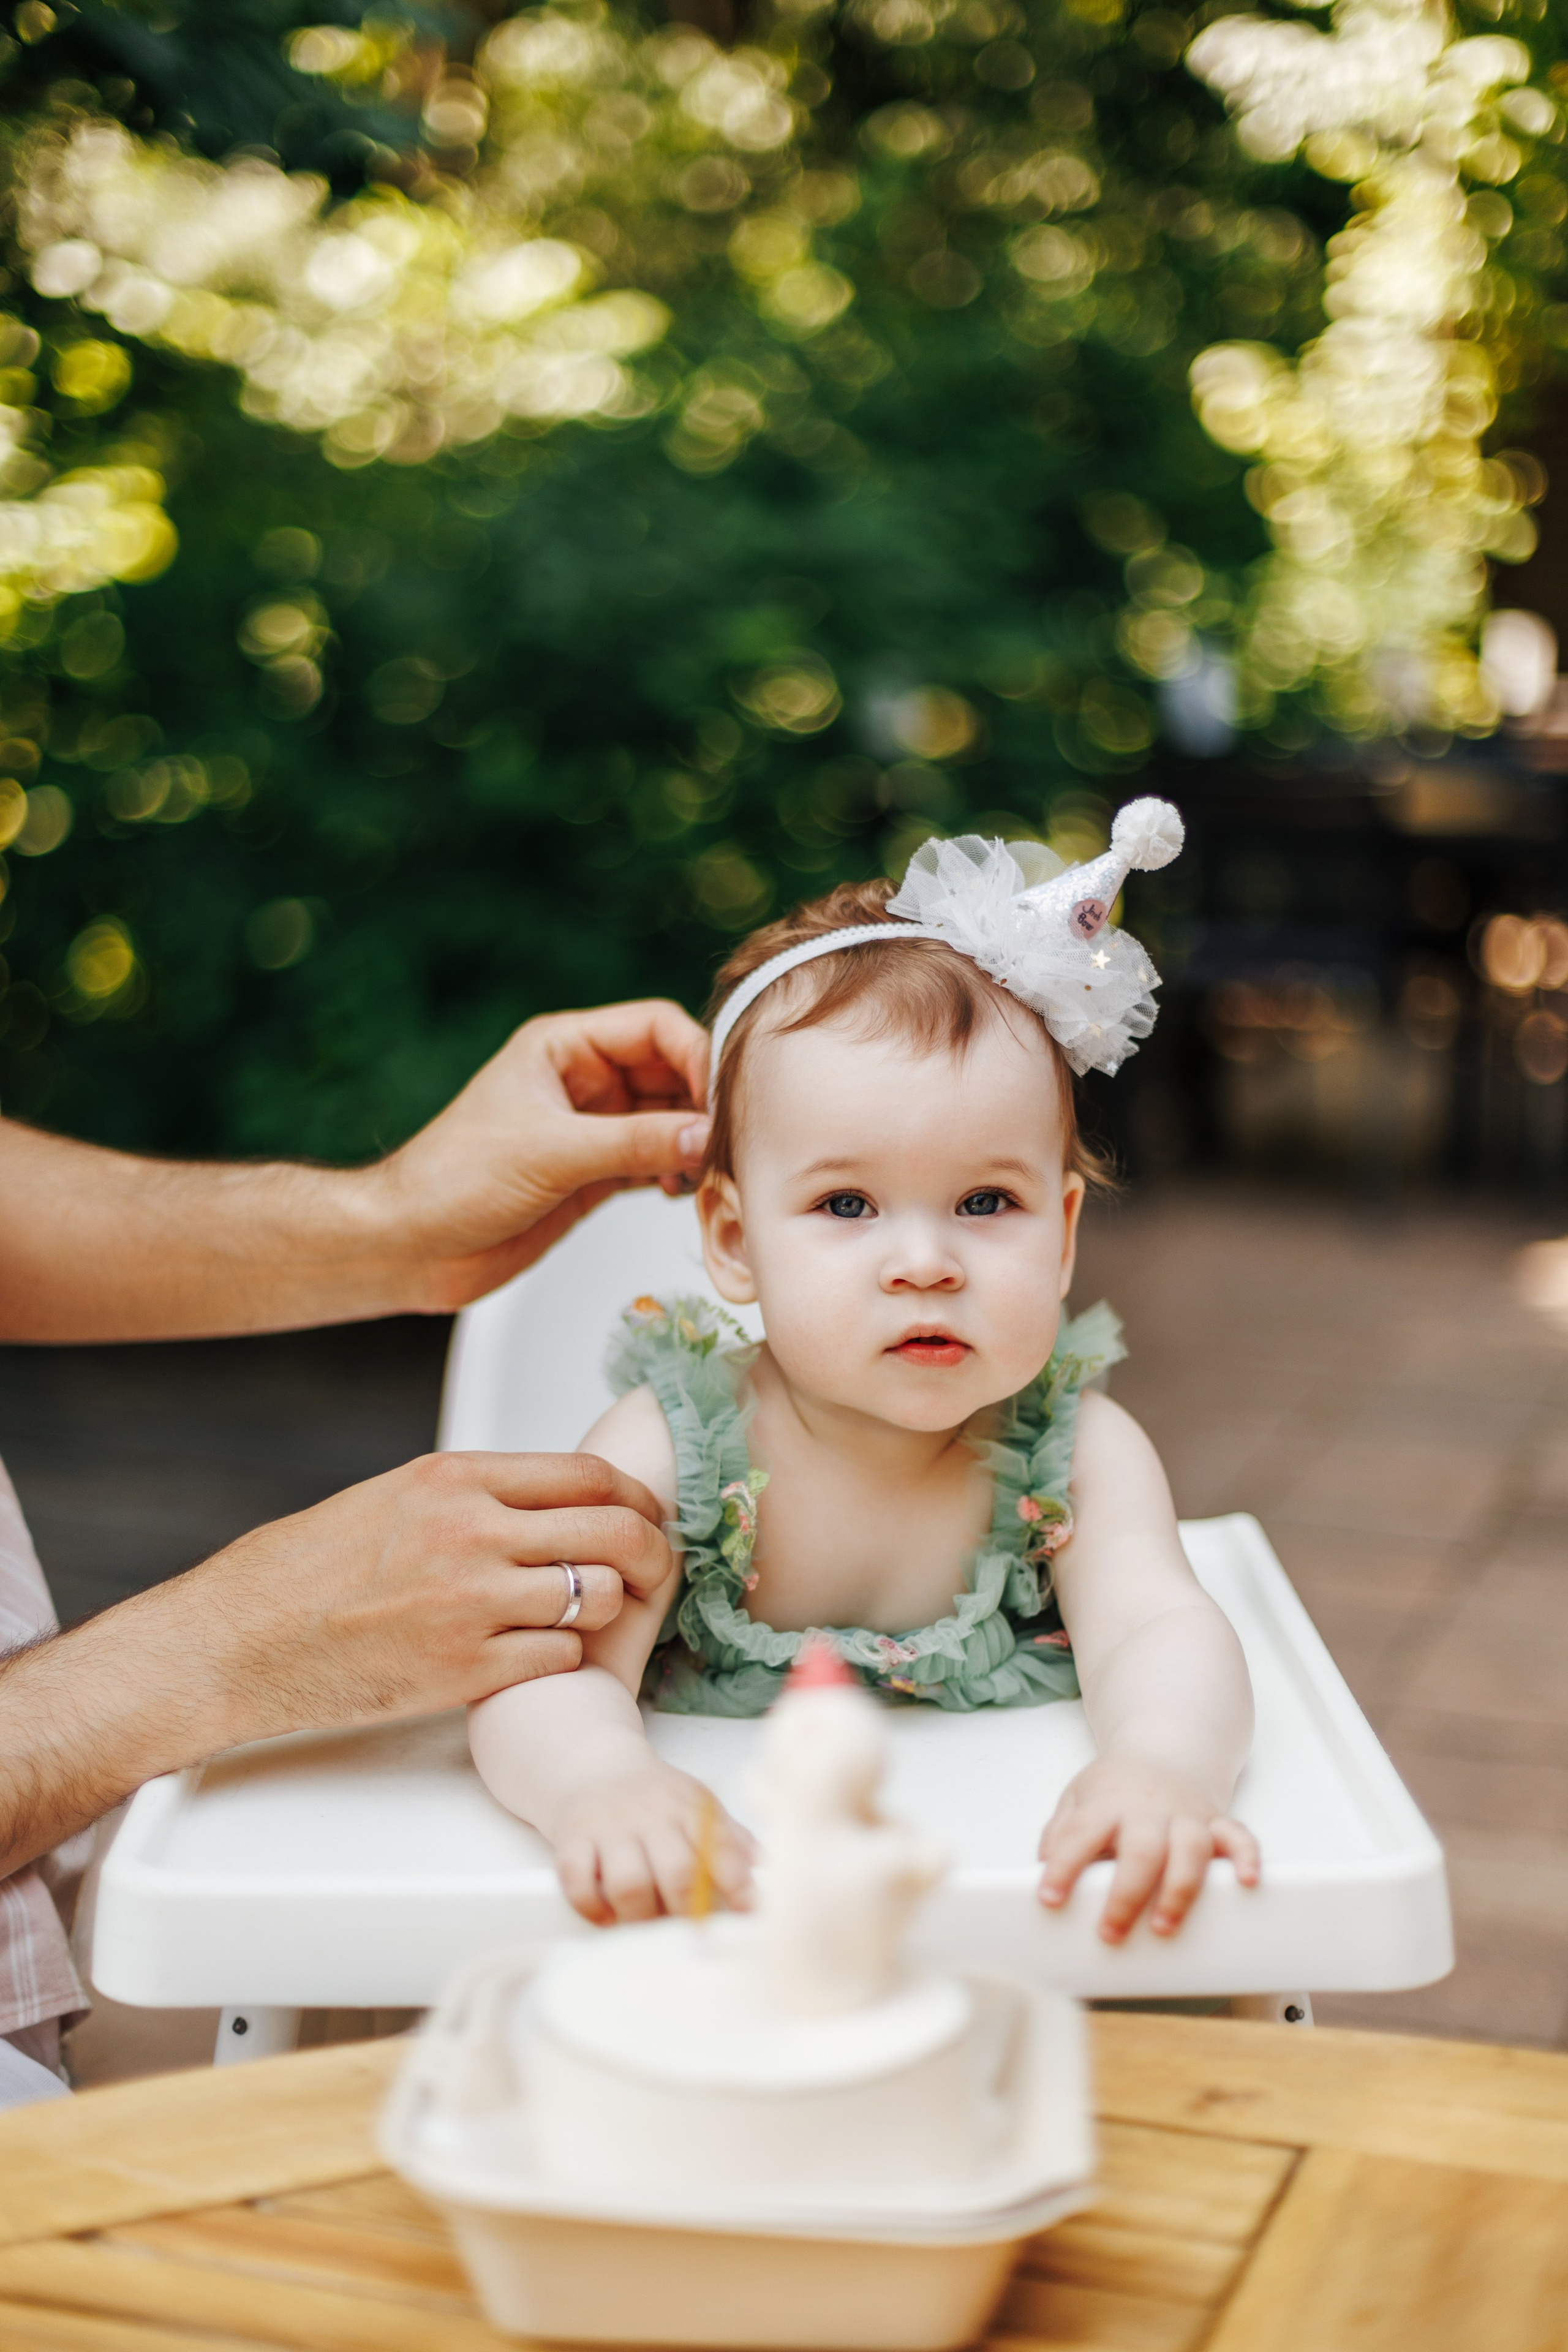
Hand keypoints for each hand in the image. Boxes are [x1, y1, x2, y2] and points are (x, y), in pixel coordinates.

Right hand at [0, 1450, 675, 1878]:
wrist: (242, 1640)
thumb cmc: (308, 1568)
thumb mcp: (395, 1496)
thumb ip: (475, 1492)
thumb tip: (552, 1495)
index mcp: (455, 1479)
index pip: (588, 1475)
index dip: (634, 1497)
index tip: (646, 1512)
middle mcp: (470, 1533)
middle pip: (612, 1532)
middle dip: (650, 1551)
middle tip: (653, 1568)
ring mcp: (471, 1605)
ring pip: (597, 1599)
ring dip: (606, 1610)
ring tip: (591, 1616)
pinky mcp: (465, 1671)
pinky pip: (560, 1658)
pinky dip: (564, 1658)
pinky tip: (541, 1654)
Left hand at [372, 1000, 711, 1311]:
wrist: (410, 1245)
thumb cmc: (451, 1180)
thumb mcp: (549, 1153)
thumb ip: (632, 1143)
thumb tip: (705, 1137)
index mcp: (564, 1047)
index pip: (654, 1028)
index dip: (696, 1054)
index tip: (720, 1099)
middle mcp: (583, 1081)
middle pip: (672, 1074)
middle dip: (703, 1105)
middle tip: (727, 1141)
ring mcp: (592, 1129)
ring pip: (670, 1122)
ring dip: (695, 1144)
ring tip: (709, 1172)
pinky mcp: (595, 1174)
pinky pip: (656, 1162)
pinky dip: (678, 1175)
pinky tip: (683, 1192)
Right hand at [554, 1758, 755, 1926]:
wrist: (593, 1765)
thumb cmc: (654, 1797)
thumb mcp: (696, 1804)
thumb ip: (730, 1837)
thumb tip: (768, 1867)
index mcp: (687, 1807)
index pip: (718, 1845)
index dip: (737, 1883)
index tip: (748, 1912)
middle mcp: (649, 1816)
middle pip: (676, 1872)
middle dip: (687, 1910)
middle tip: (689, 1929)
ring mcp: (609, 1828)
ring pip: (628, 1883)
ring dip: (641, 1916)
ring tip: (647, 1923)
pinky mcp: (572, 1839)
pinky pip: (577, 1880)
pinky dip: (591, 1907)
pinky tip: (607, 1915)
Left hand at [1037, 1755, 1259, 1943]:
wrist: (1164, 1749)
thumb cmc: (1116, 1787)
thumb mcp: (1077, 1798)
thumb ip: (1059, 1834)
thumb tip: (1042, 1870)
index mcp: (1106, 1804)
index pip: (1079, 1834)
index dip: (1063, 1866)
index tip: (1048, 1898)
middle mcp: (1148, 1810)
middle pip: (1141, 1850)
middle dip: (1127, 1894)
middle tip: (1110, 1931)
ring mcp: (1185, 1815)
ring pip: (1190, 1848)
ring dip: (1179, 1890)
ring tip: (1163, 1927)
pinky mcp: (1215, 1822)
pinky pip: (1237, 1836)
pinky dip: (1246, 1857)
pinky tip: (1247, 1881)